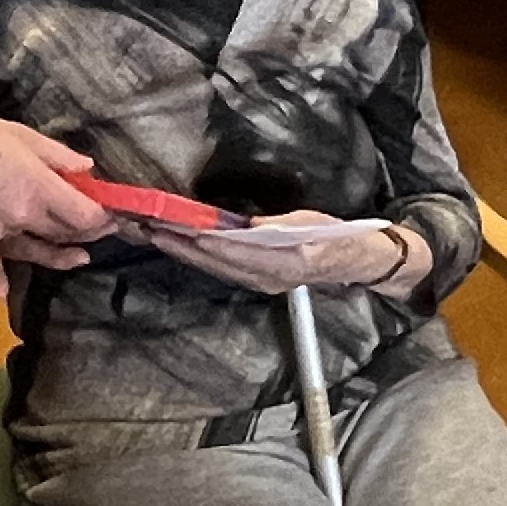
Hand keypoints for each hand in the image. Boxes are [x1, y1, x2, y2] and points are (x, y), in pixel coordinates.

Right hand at [0, 113, 112, 270]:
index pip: (82, 213)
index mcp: (38, 188)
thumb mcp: (23, 136)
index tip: (111, 214)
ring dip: (58, 255)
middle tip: (101, 228)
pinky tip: (3, 292)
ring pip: (34, 248)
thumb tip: (86, 169)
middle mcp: (22, 216)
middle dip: (87, 231)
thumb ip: (58, 156)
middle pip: (63, 231)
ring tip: (78, 257)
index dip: (102, 216)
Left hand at [147, 212, 422, 295]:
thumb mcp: (314, 224)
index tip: (180, 229)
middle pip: (217, 262)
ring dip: (183, 251)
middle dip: (182, 246)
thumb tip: (249, 227)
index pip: (238, 252)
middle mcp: (269, 277)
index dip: (207, 242)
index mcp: (286, 262)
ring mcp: (262, 281)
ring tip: (155, 233)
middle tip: (149, 227)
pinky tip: (181, 245)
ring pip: (215, 267)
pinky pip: (222, 269)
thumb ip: (281, 227)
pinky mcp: (258, 279)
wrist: (356, 263)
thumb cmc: (339, 237)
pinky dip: (199, 257)